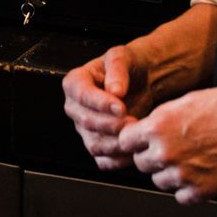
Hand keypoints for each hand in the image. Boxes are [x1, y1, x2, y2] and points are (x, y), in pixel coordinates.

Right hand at [62, 44, 157, 170]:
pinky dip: (119, 159)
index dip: (100, 104)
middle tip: (132, 122)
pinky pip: (103, 159)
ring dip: (116, 144)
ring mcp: (84, 129)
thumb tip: (115, 91)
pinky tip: (134, 149)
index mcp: (75, 82)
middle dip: (111, 125)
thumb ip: (117, 69)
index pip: (81, 95)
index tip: (121, 107)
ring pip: (94, 144)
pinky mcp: (97, 144)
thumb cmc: (129, 65)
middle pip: (86, 122)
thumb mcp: (123, 56)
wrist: (141, 81)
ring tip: (136, 135)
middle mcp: (75, 107)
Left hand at [116, 86, 216, 204]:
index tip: (142, 141)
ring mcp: (181, 174)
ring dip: (169, 173)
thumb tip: (150, 128)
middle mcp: (164, 152)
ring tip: (190, 159)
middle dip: (152, 156)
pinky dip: (188, 189)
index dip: (134, 140)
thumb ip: (163, 117)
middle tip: (171, 149)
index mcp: (157, 126)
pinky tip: (200, 174)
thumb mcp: (187, 100)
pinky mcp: (200, 191)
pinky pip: (180, 196)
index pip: (125, 141)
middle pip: (141, 163)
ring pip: (159, 181)